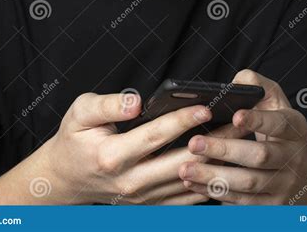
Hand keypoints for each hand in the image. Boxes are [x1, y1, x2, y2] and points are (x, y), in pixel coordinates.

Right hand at [45, 91, 244, 204]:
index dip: (183, 120)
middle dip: (214, 142)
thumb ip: (107, 105)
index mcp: (113, 155)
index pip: (156, 136)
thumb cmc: (75, 139)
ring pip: (189, 181)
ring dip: (216, 162)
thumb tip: (137, 101)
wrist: (67, 177)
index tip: (206, 107)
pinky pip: (185, 199)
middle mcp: (130, 180)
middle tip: (239, 124)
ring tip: (240, 142)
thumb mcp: (80, 113)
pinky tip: (225, 167)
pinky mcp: (149, 204)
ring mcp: (142, 197)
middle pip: (182, 162)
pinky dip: (207, 185)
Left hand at [179, 69, 306, 204]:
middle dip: (224, 150)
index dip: (258, 120)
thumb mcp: (278, 107)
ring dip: (213, 176)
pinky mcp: (272, 207)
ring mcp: (284, 185)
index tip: (235, 116)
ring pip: (247, 183)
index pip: (279, 123)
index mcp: (294, 129)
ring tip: (185, 168)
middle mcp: (293, 159)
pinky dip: (215, 193)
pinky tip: (194, 183)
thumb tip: (237, 80)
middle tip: (194, 144)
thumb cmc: (281, 133)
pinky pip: (242, 201)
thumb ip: (259, 87)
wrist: (306, 179)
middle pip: (259, 156)